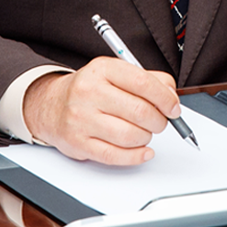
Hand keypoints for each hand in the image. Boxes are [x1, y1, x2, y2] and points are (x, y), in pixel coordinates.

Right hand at [22, 56, 179, 164]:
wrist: (52, 104)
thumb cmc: (90, 89)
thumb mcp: (115, 73)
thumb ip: (147, 79)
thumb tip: (171, 95)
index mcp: (102, 69)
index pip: (142, 82)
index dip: (165, 98)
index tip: (174, 107)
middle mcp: (90, 91)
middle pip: (139, 111)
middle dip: (159, 121)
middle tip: (161, 122)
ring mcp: (82, 118)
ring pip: (130, 135)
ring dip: (146, 137)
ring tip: (144, 132)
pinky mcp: (78, 143)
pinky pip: (115, 155)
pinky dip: (136, 156)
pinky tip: (143, 150)